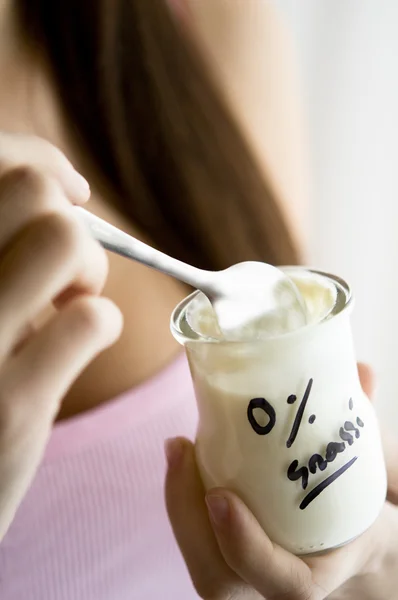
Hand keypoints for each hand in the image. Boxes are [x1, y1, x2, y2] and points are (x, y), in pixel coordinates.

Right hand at [0, 133, 122, 539]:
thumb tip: (63, 187)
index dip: (41, 160)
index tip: (73, 189)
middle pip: (34, 193)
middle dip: (71, 220)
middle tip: (68, 266)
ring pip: (66, 241)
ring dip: (91, 270)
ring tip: (73, 302)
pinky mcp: (7, 406)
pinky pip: (91, 319)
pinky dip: (100, 325)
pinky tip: (79, 346)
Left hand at [166, 364, 397, 598]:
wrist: (344, 540)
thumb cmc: (355, 511)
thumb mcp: (369, 479)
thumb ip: (365, 432)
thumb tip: (362, 373)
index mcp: (318, 572)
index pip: (286, 582)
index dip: (248, 548)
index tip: (220, 497)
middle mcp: (273, 583)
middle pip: (219, 578)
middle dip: (188, 518)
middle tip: (180, 449)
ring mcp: (245, 576)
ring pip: (200, 560)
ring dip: (180, 504)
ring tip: (178, 449)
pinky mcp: (224, 557)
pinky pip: (196, 542)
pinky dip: (183, 501)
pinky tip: (182, 455)